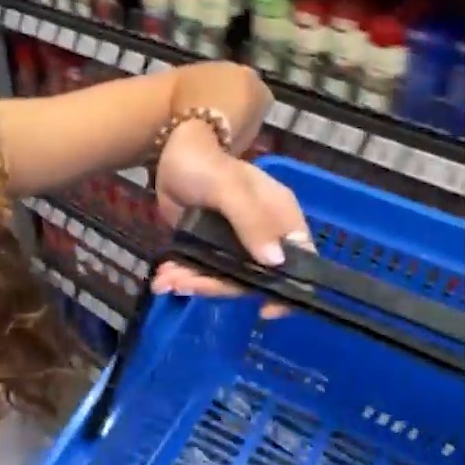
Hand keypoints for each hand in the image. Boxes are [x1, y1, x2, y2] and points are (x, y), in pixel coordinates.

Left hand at [152, 121, 311, 307]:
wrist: (172, 155)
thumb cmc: (208, 165)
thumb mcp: (229, 188)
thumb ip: (251, 221)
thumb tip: (274, 262)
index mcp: (281, 218)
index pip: (300, 260)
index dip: (289, 288)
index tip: (266, 309)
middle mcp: (264, 236)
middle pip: (253, 278)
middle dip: (217, 286)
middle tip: (183, 284)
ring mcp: (237, 245)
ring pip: (225, 279)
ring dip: (195, 284)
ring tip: (165, 281)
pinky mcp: (211, 249)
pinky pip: (204, 273)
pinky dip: (185, 278)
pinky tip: (163, 278)